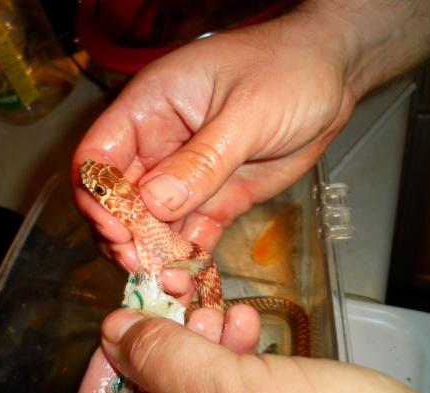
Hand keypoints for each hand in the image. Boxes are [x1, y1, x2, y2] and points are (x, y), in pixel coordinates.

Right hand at [73, 9, 356, 275]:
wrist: (332, 80)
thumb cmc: (288, 73)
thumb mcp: (246, 115)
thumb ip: (201, 161)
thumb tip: (152, 204)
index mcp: (149, 109)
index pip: (100, 154)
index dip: (97, 194)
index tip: (115, 229)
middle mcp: (158, 146)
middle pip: (120, 197)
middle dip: (124, 234)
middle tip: (139, 266)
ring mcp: (186, 176)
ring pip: (153, 223)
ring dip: (154, 255)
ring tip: (169, 283)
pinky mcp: (215, 199)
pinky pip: (191, 233)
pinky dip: (187, 257)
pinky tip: (189, 279)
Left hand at [73, 308, 429, 392]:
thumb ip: (164, 360)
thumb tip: (116, 330)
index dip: (102, 374)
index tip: (118, 328)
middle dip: (164, 346)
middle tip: (182, 309)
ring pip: (187, 387)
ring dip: (202, 341)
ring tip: (225, 313)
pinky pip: (224, 387)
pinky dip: (231, 351)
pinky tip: (247, 325)